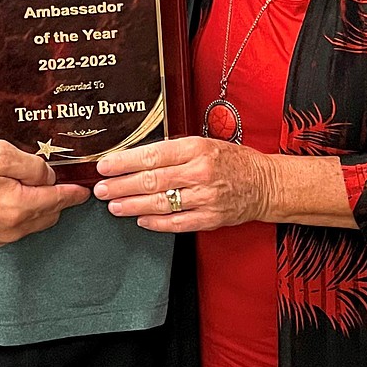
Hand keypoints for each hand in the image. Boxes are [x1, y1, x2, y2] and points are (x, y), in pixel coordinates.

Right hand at [0, 137, 89, 245]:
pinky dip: (18, 215)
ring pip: (29, 224)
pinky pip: (11, 228)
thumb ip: (33, 166)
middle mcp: (7, 230)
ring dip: (37, 208)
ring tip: (32, 186)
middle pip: (47, 216)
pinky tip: (10, 197)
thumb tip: (49, 176)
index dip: (73, 193)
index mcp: (17, 209)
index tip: (84, 189)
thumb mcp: (0, 154)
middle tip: (57, 181)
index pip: (57, 202)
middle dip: (56, 200)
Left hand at [93, 137, 273, 231]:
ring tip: (114, 205)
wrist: (265, 183)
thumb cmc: (233, 161)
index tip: (105, 166)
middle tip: (101, 189)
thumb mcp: (204, 143)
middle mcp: (200, 172)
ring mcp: (205, 197)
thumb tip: (137, 158)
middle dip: (120, 186)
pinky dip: (155, 222)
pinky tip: (140, 219)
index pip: (152, 155)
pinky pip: (176, 223)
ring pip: (160, 203)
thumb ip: (174, 150)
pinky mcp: (210, 218)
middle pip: (151, 180)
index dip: (124, 162)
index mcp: (196, 148)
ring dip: (132, 205)